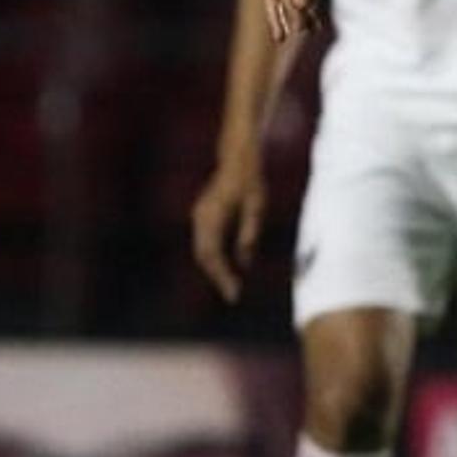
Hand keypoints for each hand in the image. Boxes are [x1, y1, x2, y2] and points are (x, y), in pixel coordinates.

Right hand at [191, 159, 266, 303]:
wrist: (237, 159)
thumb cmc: (251, 181)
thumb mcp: (257, 207)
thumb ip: (249, 232)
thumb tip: (244, 263)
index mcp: (213, 216)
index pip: (213, 255)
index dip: (222, 276)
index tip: (234, 293)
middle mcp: (201, 218)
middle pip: (203, 256)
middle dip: (217, 277)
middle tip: (233, 296)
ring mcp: (199, 217)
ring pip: (202, 252)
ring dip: (215, 270)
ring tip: (231, 287)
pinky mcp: (203, 217)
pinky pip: (205, 244)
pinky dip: (214, 259)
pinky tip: (228, 270)